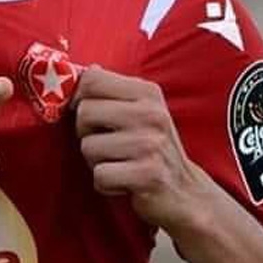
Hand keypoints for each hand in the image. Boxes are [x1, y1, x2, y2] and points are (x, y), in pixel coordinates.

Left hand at [74, 66, 206, 229]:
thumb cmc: (152, 148)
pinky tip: (123, 183)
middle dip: (85, 133)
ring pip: (88, 147)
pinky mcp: (148, 175)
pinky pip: (100, 175)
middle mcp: (151, 113)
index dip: (78, 98)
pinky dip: (105, 184)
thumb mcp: (140, 110)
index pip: (92, 79)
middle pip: (84, 112)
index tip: (88, 115)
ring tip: (119, 164)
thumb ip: (111, 91)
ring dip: (95, 162)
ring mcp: (150, 144)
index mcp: (147, 92)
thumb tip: (84, 71)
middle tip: (106, 145)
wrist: (185, 192)